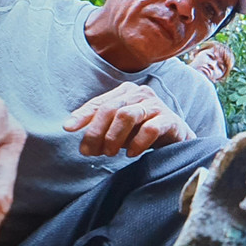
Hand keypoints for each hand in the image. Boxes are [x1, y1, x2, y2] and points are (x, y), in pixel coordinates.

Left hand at [63, 81, 195, 156]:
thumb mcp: (118, 128)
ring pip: (127, 115)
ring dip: (113, 137)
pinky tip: (131, 154)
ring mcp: (156, 105)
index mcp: (126, 92)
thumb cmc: (143, 132)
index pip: (99, 103)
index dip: (83, 115)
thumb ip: (99, 127)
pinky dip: (137, 143)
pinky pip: (150, 129)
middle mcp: (141, 94)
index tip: (68, 128)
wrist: (177, 139)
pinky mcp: (170, 120)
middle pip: (111, 109)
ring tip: (108, 153)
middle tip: (89, 152)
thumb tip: (73, 133)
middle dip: (96, 132)